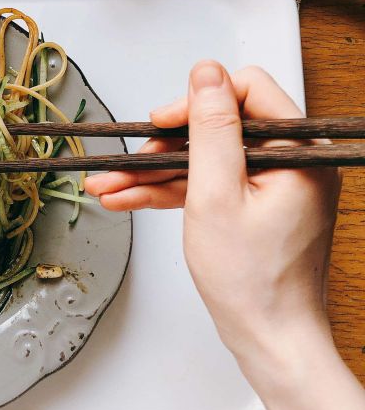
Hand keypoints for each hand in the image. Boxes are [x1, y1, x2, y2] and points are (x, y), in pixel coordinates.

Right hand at [85, 61, 340, 360]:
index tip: (158, 123)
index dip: (195, 103)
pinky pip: (210, 185)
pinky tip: (130, 198)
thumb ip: (211, 128)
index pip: (245, 92)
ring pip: (206, 159)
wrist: (269, 338)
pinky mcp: (258, 205)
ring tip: (109, 186)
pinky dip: (172, 191)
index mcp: (299, 150)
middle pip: (218, 128)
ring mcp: (275, 185)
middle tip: (126, 163)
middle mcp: (294, 161)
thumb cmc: (252, 280)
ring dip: (155, 172)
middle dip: (164, 146)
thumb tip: (206, 72)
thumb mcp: (216, 195)